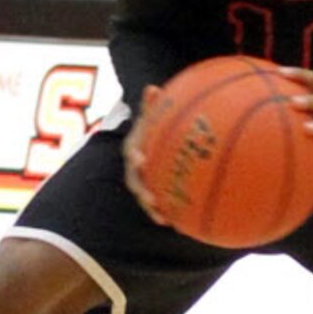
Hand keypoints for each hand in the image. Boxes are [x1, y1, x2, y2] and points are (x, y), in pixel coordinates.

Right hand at [123, 87, 164, 221]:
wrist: (150, 144)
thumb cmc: (154, 128)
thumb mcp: (152, 116)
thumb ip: (152, 106)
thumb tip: (152, 87)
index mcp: (134, 149)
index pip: (131, 154)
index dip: (135, 158)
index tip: (142, 160)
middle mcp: (135, 170)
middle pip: (135, 183)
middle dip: (142, 193)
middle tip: (151, 200)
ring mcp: (143, 183)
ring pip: (145, 199)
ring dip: (153, 210)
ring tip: (163, 219)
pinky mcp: (154, 193)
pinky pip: (159, 205)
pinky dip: (168, 214)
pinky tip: (181, 225)